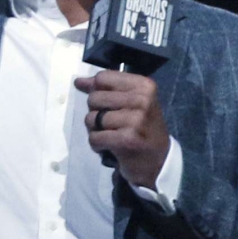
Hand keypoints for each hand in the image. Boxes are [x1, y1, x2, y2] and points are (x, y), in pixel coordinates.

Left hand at [76, 68, 167, 187]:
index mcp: (143, 85)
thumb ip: (105, 89)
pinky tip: (109, 146)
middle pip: (94, 98)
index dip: (95, 90)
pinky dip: (97, 144)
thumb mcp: (131, 103)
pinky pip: (94, 137)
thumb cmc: (142, 129)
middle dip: (95, 112)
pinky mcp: (127, 139)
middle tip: (110, 124)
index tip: (104, 103)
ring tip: (110, 135)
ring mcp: (135, 120)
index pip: (103, 78)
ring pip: (91, 118)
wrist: (158, 161)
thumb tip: (79, 81)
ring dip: (95, 130)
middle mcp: (142, 100)